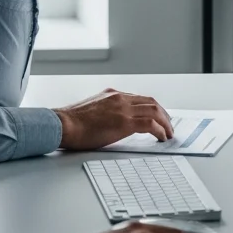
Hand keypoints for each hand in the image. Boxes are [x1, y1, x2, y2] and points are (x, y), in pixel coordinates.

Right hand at [54, 88, 173, 149]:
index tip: (157, 117)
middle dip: (163, 114)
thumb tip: (111, 124)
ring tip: (169, 133)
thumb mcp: (91, 111)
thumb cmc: (71, 123)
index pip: (139, 98)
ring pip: (154, 110)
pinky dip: (160, 130)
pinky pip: (150, 124)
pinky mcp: (124, 122)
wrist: (63, 125)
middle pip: (150, 102)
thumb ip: (104, 112)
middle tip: (168, 126)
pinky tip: (162, 137)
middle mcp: (120, 97)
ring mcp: (123, 108)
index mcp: (112, 94)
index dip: (152, 108)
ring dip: (165, 122)